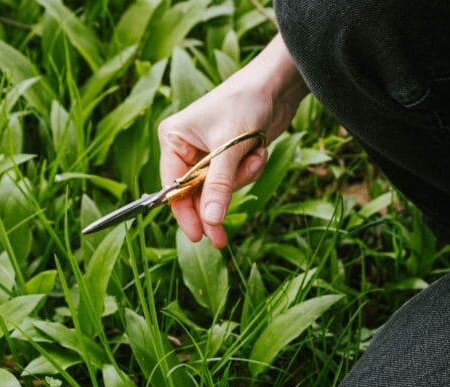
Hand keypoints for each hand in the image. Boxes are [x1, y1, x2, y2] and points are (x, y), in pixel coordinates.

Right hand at [158, 34, 306, 247]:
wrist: (277, 83)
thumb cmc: (246, 102)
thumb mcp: (230, 147)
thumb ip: (219, 185)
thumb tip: (210, 220)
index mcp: (174, 139)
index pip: (173, 186)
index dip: (185, 213)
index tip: (197, 235)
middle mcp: (186, 148)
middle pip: (195, 194)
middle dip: (216, 205)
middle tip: (221, 240)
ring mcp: (207, 154)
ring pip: (219, 190)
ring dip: (241, 179)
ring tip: (255, 157)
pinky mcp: (227, 157)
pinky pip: (234, 181)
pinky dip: (249, 170)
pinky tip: (259, 151)